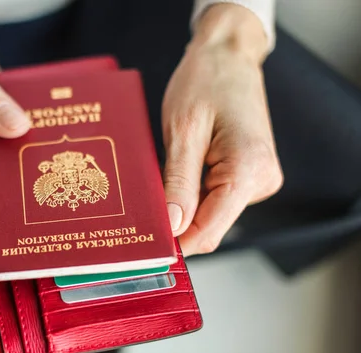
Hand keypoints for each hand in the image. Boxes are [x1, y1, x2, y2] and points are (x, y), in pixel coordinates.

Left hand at [161, 4, 282, 255]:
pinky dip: (193, 191)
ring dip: (183, 203)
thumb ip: (179, 185)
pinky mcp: (249, 174)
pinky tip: (181, 168)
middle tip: (144, 201)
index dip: (174, 242)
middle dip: (176, 220)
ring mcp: (258, 179)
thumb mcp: (183, 133)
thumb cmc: (205, 83)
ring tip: (165, 170)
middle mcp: (261, 181)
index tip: (144, 245)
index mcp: (249, 171)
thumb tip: (172, 228)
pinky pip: (216, 197)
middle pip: (210, 225)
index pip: (209, 231)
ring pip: (211, 213)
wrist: (226, 56)